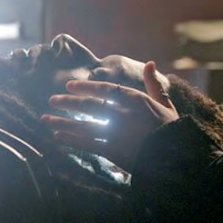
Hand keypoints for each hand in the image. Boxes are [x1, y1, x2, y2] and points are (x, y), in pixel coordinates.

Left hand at [40, 61, 178, 170]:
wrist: (176, 158)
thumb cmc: (171, 130)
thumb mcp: (166, 104)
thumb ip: (154, 84)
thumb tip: (150, 63)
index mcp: (136, 100)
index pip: (106, 89)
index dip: (86, 87)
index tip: (70, 86)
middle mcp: (123, 114)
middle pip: (90, 106)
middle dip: (69, 103)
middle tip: (52, 100)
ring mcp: (117, 133)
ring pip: (84, 125)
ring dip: (63, 121)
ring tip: (46, 118)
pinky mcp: (113, 151)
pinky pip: (87, 143)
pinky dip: (71, 139)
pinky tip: (57, 136)